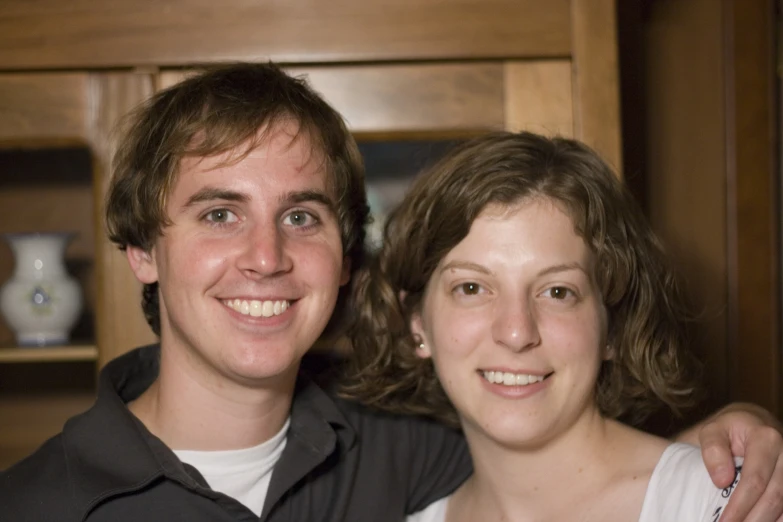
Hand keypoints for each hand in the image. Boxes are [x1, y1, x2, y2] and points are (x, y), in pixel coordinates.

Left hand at [696, 403, 782, 520]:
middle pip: (773, 497)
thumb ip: (713, 450)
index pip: (755, 479)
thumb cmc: (729, 429)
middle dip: (753, 519)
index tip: (724, 521)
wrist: (753, 423)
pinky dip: (777, 519)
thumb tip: (722, 481)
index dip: (740, 504)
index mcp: (766, 438)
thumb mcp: (713, 430)